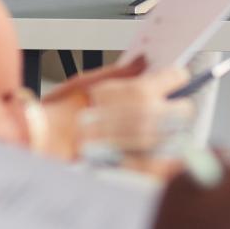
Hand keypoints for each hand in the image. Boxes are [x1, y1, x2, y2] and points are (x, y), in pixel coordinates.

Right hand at [39, 55, 190, 157]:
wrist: (46, 142)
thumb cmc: (62, 111)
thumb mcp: (91, 80)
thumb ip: (124, 71)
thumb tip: (143, 61)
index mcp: (139, 93)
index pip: (177, 77)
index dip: (173, 78)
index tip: (171, 80)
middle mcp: (148, 118)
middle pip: (184, 109)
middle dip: (175, 106)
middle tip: (161, 108)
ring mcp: (147, 146)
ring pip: (177, 135)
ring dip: (167, 133)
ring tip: (148, 133)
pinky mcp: (142, 168)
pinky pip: (167, 164)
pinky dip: (165, 160)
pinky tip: (156, 154)